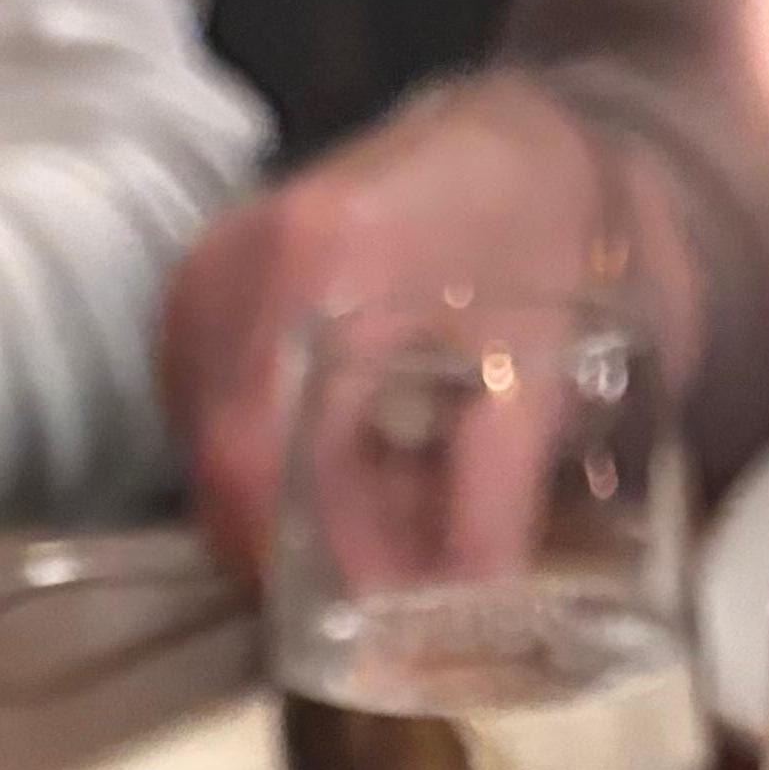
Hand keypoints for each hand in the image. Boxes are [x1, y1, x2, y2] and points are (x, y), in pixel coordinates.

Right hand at [162, 70, 700, 581]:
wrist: (544, 136)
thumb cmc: (556, 231)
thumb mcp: (545, 366)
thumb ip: (496, 493)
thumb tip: (463, 611)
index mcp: (312, 265)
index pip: (249, 463)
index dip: (304, 568)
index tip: (373, 634)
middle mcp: (235, 263)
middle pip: (223, 468)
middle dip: (303, 557)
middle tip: (396, 604)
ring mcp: (212, 272)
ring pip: (216, 451)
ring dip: (295, 516)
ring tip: (399, 529)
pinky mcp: (215, 290)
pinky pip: (220, 415)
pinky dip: (285, 468)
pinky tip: (365, 471)